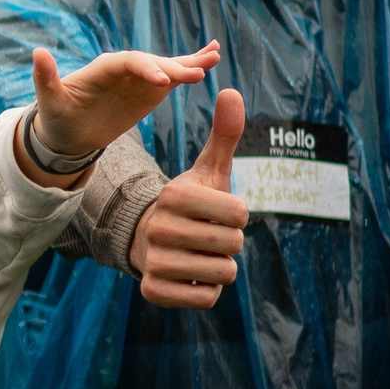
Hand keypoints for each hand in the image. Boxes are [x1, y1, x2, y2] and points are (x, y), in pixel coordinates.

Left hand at [22, 40, 221, 182]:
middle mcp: (124, 67)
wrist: (69, 133)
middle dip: (173, 68)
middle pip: (153, 63)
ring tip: (213, 56)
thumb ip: (45, 77)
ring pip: (168, 66)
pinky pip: (174, 76)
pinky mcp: (151, 89)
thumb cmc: (57, 116)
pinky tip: (213, 55)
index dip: (145, 68)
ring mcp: (140, 77)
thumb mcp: (48, 100)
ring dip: (190, 62)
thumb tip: (37, 52)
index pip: (128, 62)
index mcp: (103, 67)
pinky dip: (192, 66)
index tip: (161, 82)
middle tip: (195, 76)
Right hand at [130, 88, 249, 310]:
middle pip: (234, 244)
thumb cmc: (190, 204)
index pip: (240, 213)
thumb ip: (225, 134)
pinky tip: (190, 276)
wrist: (148, 239)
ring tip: (199, 256)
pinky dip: (207, 291)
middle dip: (230, 243)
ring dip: (220, 268)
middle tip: (207, 236)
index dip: (237, 216)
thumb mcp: (208, 170)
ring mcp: (153, 261)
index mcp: (173, 195)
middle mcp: (158, 228)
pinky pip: (207, 299)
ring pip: (223, 273)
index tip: (216, 213)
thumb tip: (230, 90)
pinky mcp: (153, 291)